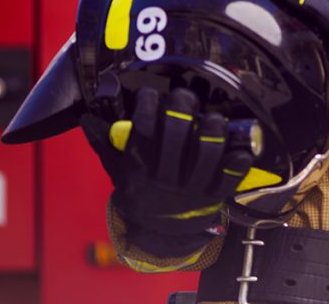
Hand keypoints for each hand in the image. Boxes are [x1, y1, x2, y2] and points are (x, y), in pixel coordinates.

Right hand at [80, 88, 253, 256]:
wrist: (159, 236)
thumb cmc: (141, 194)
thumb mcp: (119, 173)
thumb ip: (105, 145)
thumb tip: (86, 118)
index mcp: (140, 168)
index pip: (141, 131)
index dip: (147, 107)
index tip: (151, 94)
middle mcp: (166, 176)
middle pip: (175, 136)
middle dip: (181, 108)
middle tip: (184, 96)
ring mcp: (192, 187)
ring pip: (206, 153)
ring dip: (211, 129)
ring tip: (212, 116)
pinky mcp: (214, 196)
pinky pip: (230, 177)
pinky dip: (238, 161)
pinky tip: (241, 148)